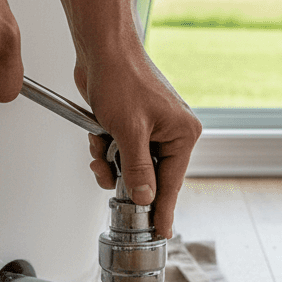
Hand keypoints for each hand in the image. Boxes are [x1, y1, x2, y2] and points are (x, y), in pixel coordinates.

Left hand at [76, 43, 200, 239]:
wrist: (101, 49)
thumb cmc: (121, 76)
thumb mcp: (129, 131)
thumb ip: (137, 169)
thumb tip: (145, 198)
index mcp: (183, 133)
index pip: (172, 182)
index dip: (162, 208)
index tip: (160, 232)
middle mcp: (172, 132)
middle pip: (149, 176)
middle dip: (123, 175)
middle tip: (108, 169)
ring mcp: (151, 129)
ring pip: (130, 166)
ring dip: (110, 160)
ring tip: (101, 144)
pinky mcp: (132, 125)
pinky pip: (120, 152)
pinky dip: (106, 148)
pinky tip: (98, 135)